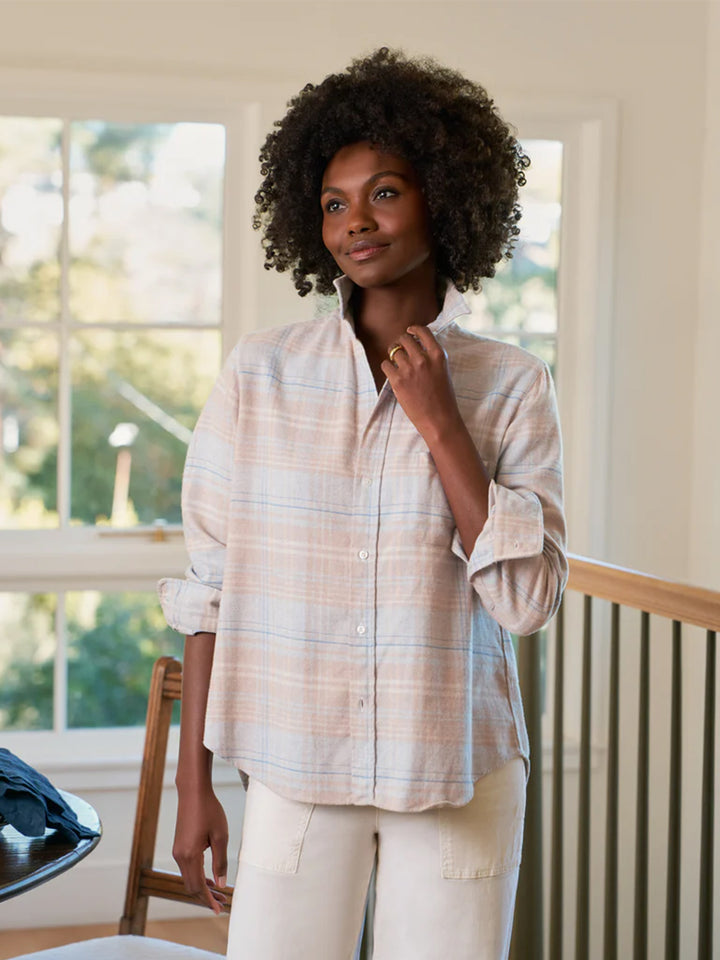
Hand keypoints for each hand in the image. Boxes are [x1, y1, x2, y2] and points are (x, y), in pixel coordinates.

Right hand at [173, 784, 228, 914]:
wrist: (193, 792)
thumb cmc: (209, 810)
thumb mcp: (220, 836)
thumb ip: (220, 862)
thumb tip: (221, 884)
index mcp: (189, 855)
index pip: (198, 887)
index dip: (209, 900)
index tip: (219, 910)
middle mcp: (180, 856)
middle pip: (191, 886)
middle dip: (206, 896)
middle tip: (223, 903)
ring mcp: (178, 851)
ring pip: (189, 878)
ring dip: (203, 887)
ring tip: (219, 892)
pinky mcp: (179, 846)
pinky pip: (188, 868)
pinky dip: (198, 876)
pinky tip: (210, 877)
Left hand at [380, 325, 461, 442]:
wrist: (439, 419)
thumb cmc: (443, 398)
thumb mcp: (443, 371)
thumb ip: (431, 357)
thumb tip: (416, 345)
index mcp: (438, 355)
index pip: (423, 331)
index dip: (413, 329)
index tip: (409, 331)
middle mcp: (423, 359)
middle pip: (404, 339)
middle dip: (401, 342)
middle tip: (400, 349)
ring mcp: (409, 369)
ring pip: (393, 351)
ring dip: (393, 355)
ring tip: (397, 365)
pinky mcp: (397, 381)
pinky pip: (385, 365)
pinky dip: (387, 368)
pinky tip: (393, 374)